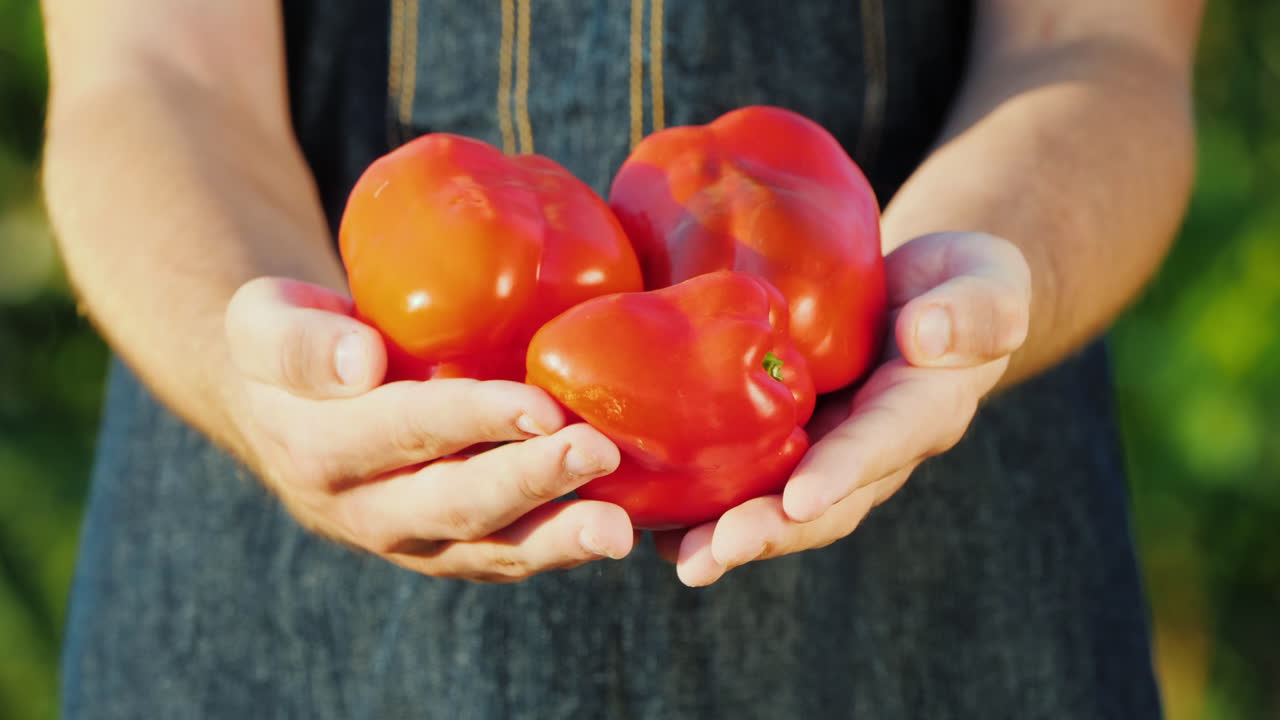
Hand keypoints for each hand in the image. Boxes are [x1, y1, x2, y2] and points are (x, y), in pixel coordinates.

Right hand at [222, 276, 635, 582]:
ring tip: (619, 530)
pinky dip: (558, 550)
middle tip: (599, 452)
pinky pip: (504, 559)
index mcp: (318, 447)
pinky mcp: (447, 550)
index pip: (406, 430)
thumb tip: (361, 361)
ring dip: (557, 539)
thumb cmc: (293, 341)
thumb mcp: (263, 322)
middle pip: (456, 504)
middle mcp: (365, 510)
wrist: (285, 409)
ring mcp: (410, 540)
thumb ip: (297, 341)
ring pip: (487, 551)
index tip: (541, 404)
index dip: (473, 420)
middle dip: (530, 481)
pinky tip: (614, 530)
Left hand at [659, 232, 1031, 585]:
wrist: (920, 296)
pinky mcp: (782, 440)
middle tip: (715, 552)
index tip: (802, 498)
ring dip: (726, 536)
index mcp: (922, 413)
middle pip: (820, 503)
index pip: (883, 444)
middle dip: (769, 531)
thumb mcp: (988, 279)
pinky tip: (652, 523)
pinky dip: (700, 505)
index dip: (844, 473)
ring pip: (775, 504)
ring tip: (680, 558)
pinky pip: (742, 477)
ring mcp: (823, 451)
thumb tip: (931, 335)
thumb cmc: (959, 282)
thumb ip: (980, 306)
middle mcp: (869, 451)